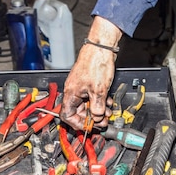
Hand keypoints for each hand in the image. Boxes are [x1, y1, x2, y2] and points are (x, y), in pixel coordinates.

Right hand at [61, 16, 122, 130]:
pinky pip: (92, 98)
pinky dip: (100, 102)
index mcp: (71, 94)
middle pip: (79, 112)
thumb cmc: (96, 63)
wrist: (101, 48)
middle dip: (92, 118)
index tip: (89, 127)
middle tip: (103, 121)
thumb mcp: (99, 90)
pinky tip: (108, 102)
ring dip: (98, 111)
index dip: (78, 124)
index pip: (67, 115)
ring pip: (87, 105)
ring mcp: (81, 87)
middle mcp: (73, 91)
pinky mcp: (88, 84)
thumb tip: (97, 118)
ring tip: (108, 112)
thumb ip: (97, 107)